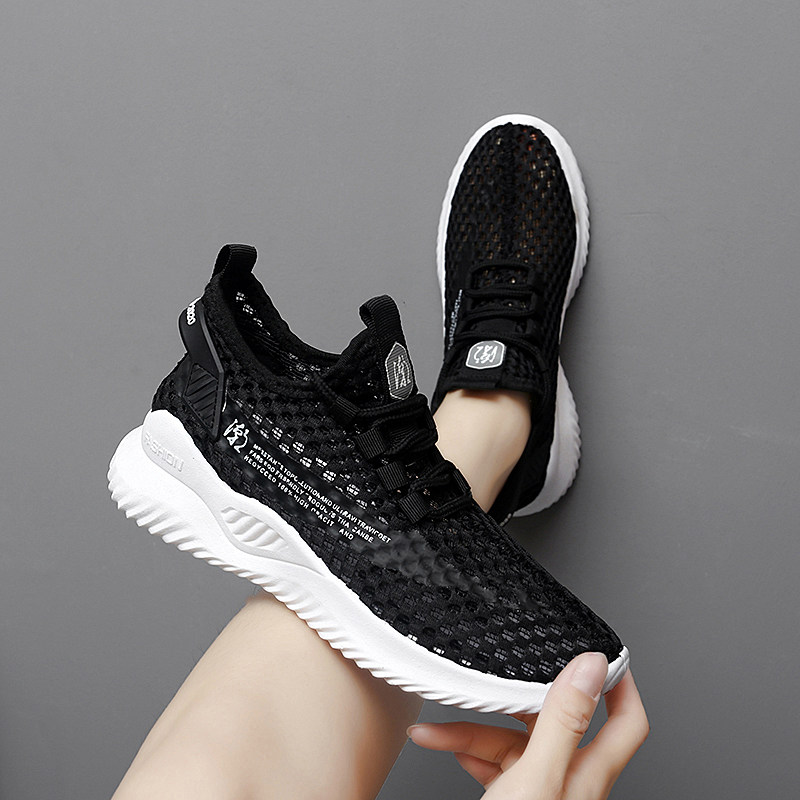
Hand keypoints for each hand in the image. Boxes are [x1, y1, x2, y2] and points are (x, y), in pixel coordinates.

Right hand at [408, 652, 647, 798]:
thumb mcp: (535, 778)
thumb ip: (563, 721)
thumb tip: (592, 667)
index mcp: (587, 774)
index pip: (626, 721)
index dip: (620, 684)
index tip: (602, 651)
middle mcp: (569, 781)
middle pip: (551, 722)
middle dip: (511, 701)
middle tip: (490, 679)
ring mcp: (541, 791)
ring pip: (514, 743)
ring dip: (473, 730)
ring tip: (438, 727)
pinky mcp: (515, 799)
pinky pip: (495, 764)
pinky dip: (467, 751)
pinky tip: (443, 745)